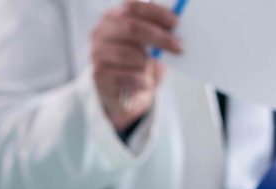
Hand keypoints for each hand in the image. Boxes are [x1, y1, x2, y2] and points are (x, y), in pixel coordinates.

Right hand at [91, 0, 182, 131]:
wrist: (123, 94)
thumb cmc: (138, 62)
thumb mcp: (148, 42)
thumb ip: (157, 29)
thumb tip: (176, 24)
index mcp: (111, 16)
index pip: (133, 7)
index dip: (156, 13)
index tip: (176, 24)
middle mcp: (99, 32)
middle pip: (132, 27)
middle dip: (160, 37)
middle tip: (179, 47)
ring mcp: (96, 53)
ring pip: (132, 54)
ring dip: (148, 63)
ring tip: (150, 70)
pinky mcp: (98, 75)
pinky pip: (130, 76)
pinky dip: (143, 81)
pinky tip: (143, 83)